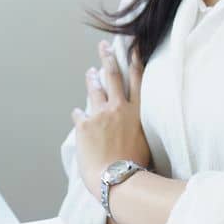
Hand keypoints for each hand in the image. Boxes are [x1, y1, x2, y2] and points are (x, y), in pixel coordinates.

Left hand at [72, 39, 148, 200]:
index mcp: (137, 112)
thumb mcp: (147, 143)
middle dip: (108, 58)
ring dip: (92, 79)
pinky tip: (76, 112)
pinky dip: (78, 113)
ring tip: (90, 72)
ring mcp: (100, 115)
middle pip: (113, 76)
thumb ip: (140, 128)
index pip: (137, 80)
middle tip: (104, 46)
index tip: (133, 47)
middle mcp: (119, 108)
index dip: (135, 61)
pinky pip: (79, 114)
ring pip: (95, 90)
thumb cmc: (136, 166)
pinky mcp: (84, 125)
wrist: (116, 178)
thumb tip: (135, 126)